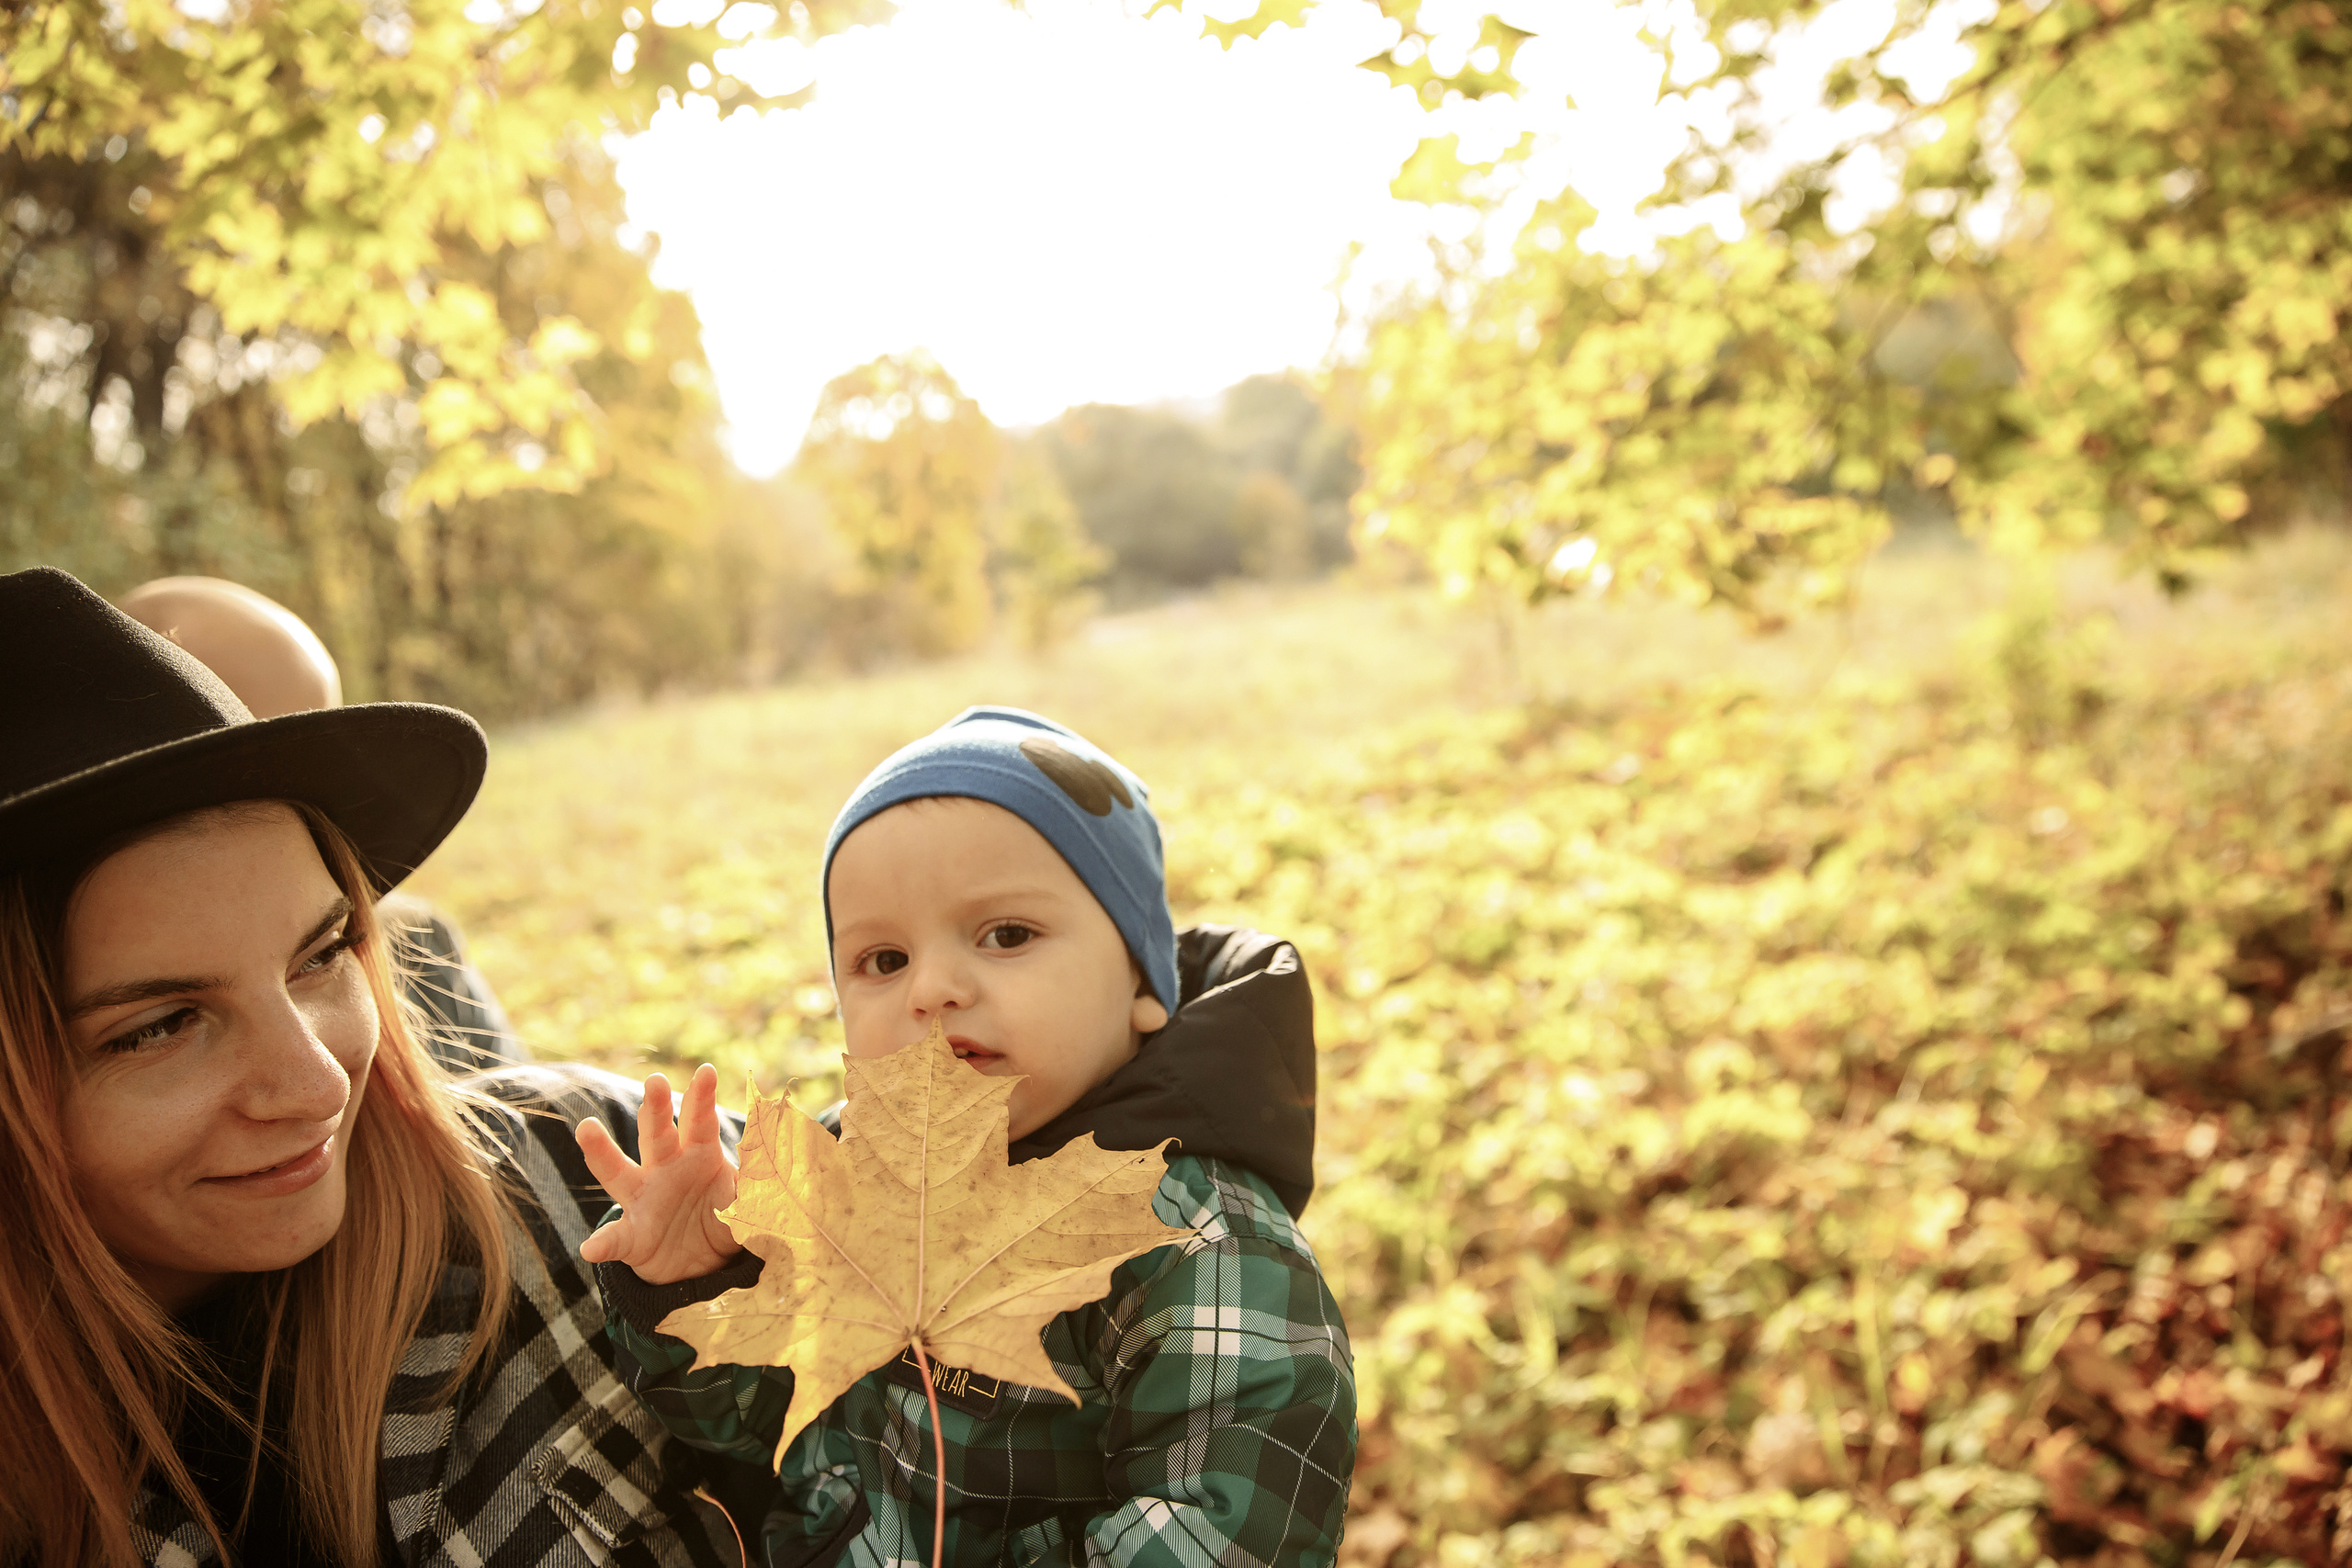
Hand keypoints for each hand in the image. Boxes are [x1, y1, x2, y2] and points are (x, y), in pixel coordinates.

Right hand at [578, 1063, 743, 1283]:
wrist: (705, 1263)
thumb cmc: (723, 1216)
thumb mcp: (745, 1201)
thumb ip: (757, 1189)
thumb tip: (778, 1184)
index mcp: (698, 1154)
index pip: (701, 1121)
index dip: (703, 1097)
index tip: (706, 1071)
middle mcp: (665, 1168)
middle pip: (658, 1134)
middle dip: (656, 1107)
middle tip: (655, 1080)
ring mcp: (643, 1199)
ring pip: (618, 1172)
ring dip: (602, 1150)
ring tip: (587, 1128)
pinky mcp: (632, 1238)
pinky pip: (615, 1239)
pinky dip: (602, 1244)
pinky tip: (591, 1248)